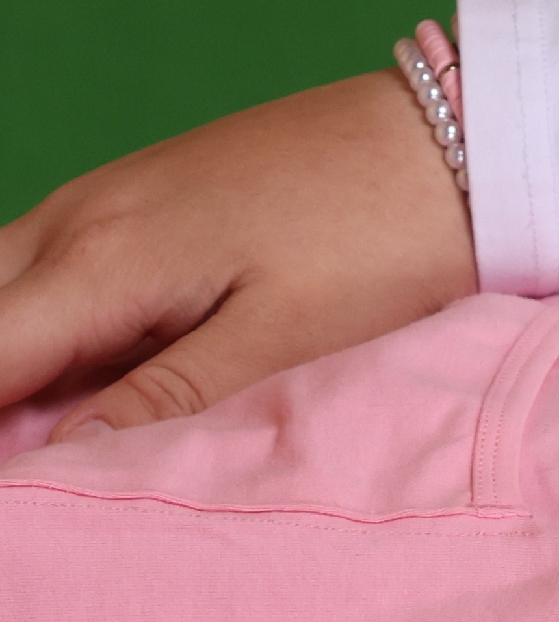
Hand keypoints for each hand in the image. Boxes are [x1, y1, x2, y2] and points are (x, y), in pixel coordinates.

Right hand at [0, 74, 479, 438]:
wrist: (450, 140)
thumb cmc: (381, 241)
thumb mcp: (285, 339)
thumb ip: (169, 396)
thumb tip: (65, 451)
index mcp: (103, 261)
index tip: (17, 482)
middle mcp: (76, 219)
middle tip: (29, 465)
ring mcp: (100, 201)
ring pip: (0, 287)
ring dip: (13, 359)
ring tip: (46, 437)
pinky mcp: (136, 201)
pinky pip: (46, 266)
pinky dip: (41, 323)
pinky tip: (85, 379)